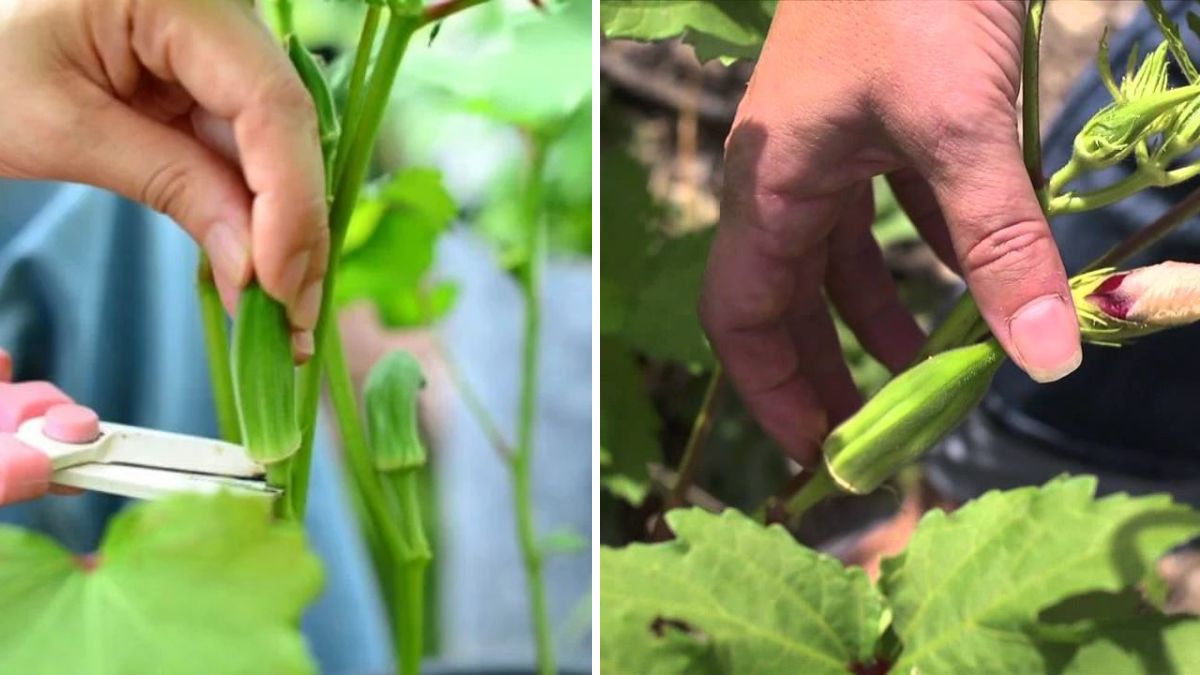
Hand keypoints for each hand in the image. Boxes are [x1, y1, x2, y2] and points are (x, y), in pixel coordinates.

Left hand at [0, 0, 327, 358]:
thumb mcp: (62, 126)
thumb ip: (170, 185)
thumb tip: (255, 273)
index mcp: (183, 1)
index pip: (270, 103)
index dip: (288, 198)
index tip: (280, 283)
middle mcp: (223, 19)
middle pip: (287, 131)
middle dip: (297, 229)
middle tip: (296, 321)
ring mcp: (220, 53)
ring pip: (278, 151)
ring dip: (285, 234)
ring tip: (285, 315)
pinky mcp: (211, 87)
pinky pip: (248, 155)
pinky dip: (254, 217)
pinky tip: (262, 273)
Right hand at [699, 0, 1081, 464]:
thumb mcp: (961, 128)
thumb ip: (1003, 244)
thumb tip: (1048, 358)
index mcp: (770, 185)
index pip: (741, 315)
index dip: (771, 392)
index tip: (821, 452)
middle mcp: (785, 176)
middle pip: (785, 300)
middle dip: (823, 371)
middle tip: (872, 437)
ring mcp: (827, 147)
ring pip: (834, 260)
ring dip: (873, 322)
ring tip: (924, 374)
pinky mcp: (874, 122)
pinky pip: (884, 212)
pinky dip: (922, 256)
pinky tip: (969, 282)